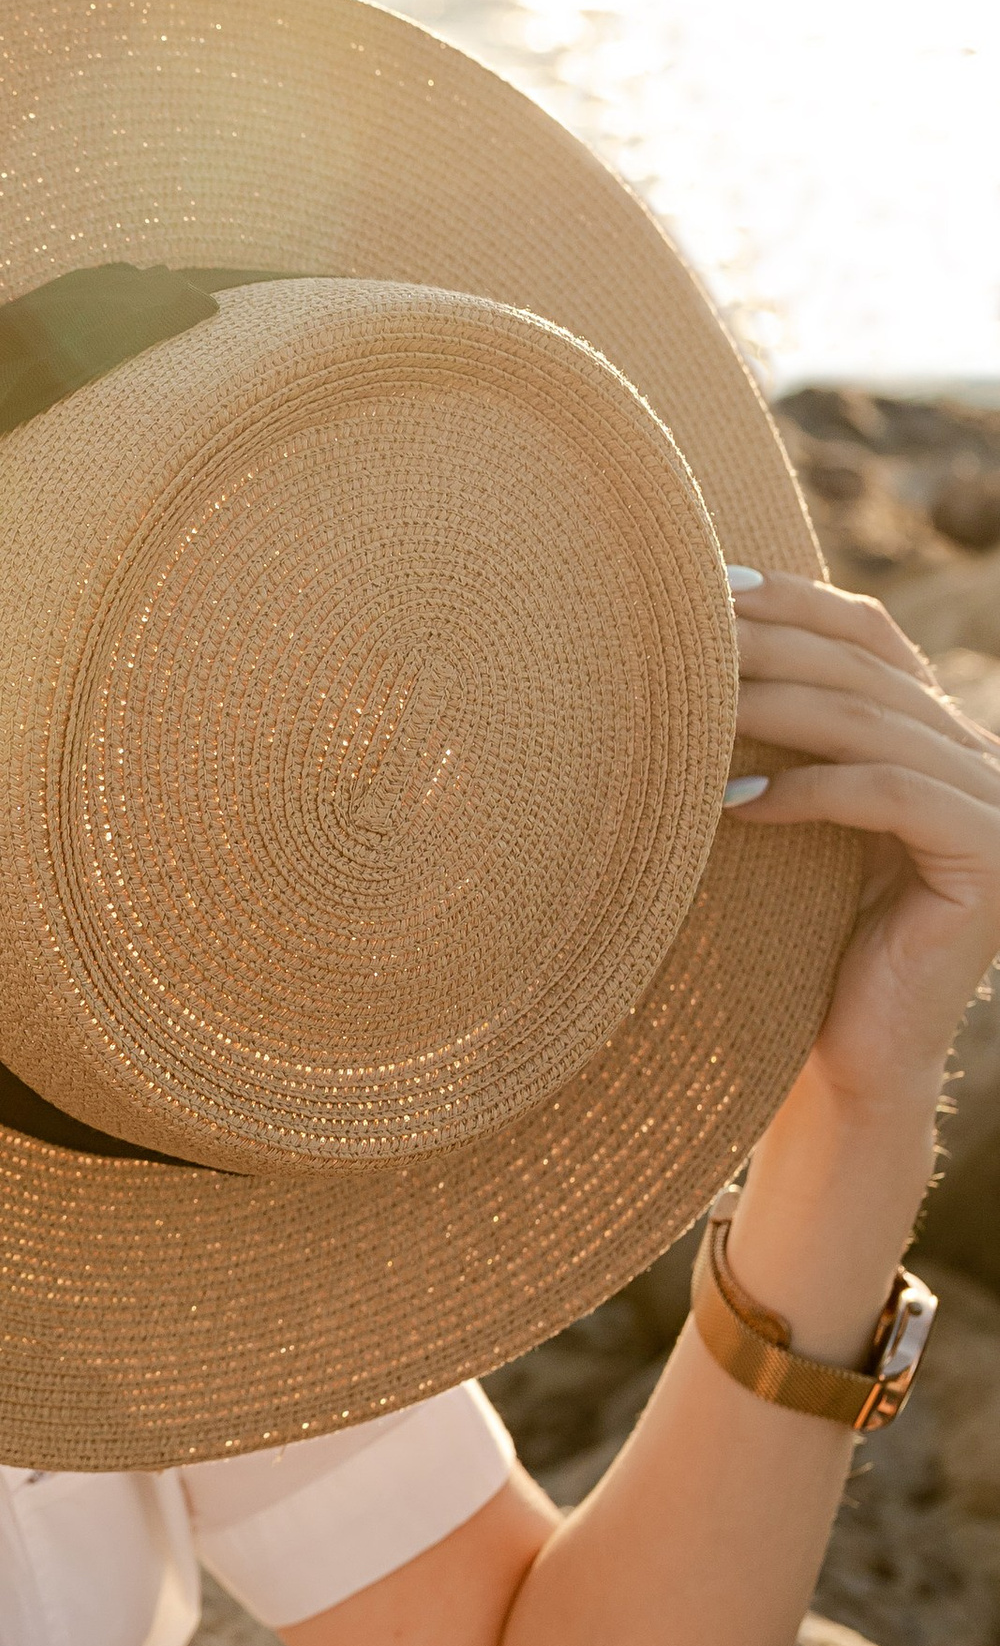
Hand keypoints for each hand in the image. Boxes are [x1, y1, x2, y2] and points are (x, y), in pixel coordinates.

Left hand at [726, 572, 999, 1116]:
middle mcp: (977, 755)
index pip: (867, 633)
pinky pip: (891, 798)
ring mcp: (994, 804)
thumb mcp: (780, 815)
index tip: (704, 588)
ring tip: (687, 711)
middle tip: (679, 640)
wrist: (841, 1058)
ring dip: (771, 709)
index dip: (791, 600)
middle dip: (765, 647)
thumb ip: (770, 736)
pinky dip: (807, 793)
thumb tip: (676, 644)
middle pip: (864, 669)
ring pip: (873, 725)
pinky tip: (732, 806)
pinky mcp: (989, 857)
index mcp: (932, 731)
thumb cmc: (790, 936)